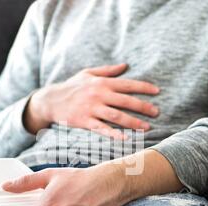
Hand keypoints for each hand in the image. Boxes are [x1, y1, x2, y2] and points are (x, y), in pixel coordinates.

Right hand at [23, 63, 160, 138]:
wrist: (51, 100)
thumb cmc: (71, 86)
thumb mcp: (88, 73)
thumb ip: (108, 71)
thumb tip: (125, 65)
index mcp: (101, 82)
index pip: (127, 84)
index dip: (144, 87)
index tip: (157, 91)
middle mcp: (98, 94)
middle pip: (125, 101)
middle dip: (143, 107)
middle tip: (157, 113)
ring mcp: (91, 109)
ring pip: (117, 116)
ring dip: (133, 122)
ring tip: (146, 127)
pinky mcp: (85, 121)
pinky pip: (102, 129)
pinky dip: (114, 134)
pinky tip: (125, 138)